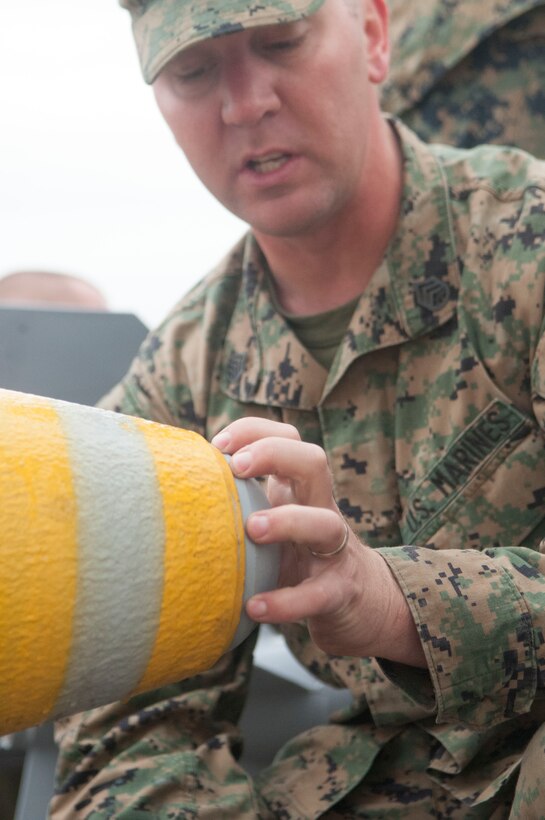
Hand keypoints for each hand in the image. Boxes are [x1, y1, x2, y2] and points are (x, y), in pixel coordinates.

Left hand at [212, 418, 425, 666]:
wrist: (364, 605)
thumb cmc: (302, 559)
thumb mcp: (277, 525)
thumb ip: (243, 507)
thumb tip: (180, 493)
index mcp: (300, 491)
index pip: (289, 438)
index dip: (256, 431)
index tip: (218, 445)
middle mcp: (321, 510)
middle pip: (314, 461)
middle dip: (275, 454)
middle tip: (237, 467)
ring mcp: (334, 551)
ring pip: (324, 523)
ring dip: (288, 520)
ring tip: (253, 529)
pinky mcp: (339, 592)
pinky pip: (316, 594)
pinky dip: (286, 601)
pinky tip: (255, 607)